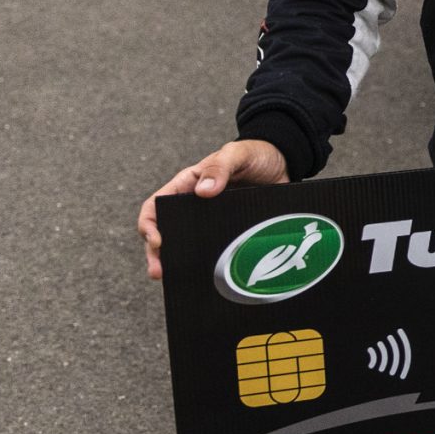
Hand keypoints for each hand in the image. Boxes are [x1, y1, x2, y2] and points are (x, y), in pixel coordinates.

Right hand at [137, 138, 290, 280]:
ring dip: (178, 263)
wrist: (285, 163)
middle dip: (157, 254)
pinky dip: (208, 265)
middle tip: (158, 272)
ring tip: (174, 280)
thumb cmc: (255, 154)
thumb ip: (219, 167)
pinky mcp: (231, 231)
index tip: (156, 241)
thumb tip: (203, 191)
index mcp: (188, 186)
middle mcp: (195, 206)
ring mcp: (212, 221)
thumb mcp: (237, 154)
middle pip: (166, 232)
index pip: (157, 206)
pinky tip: (208, 279)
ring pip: (188, 246)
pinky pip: (216, 250)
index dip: (149, 224)